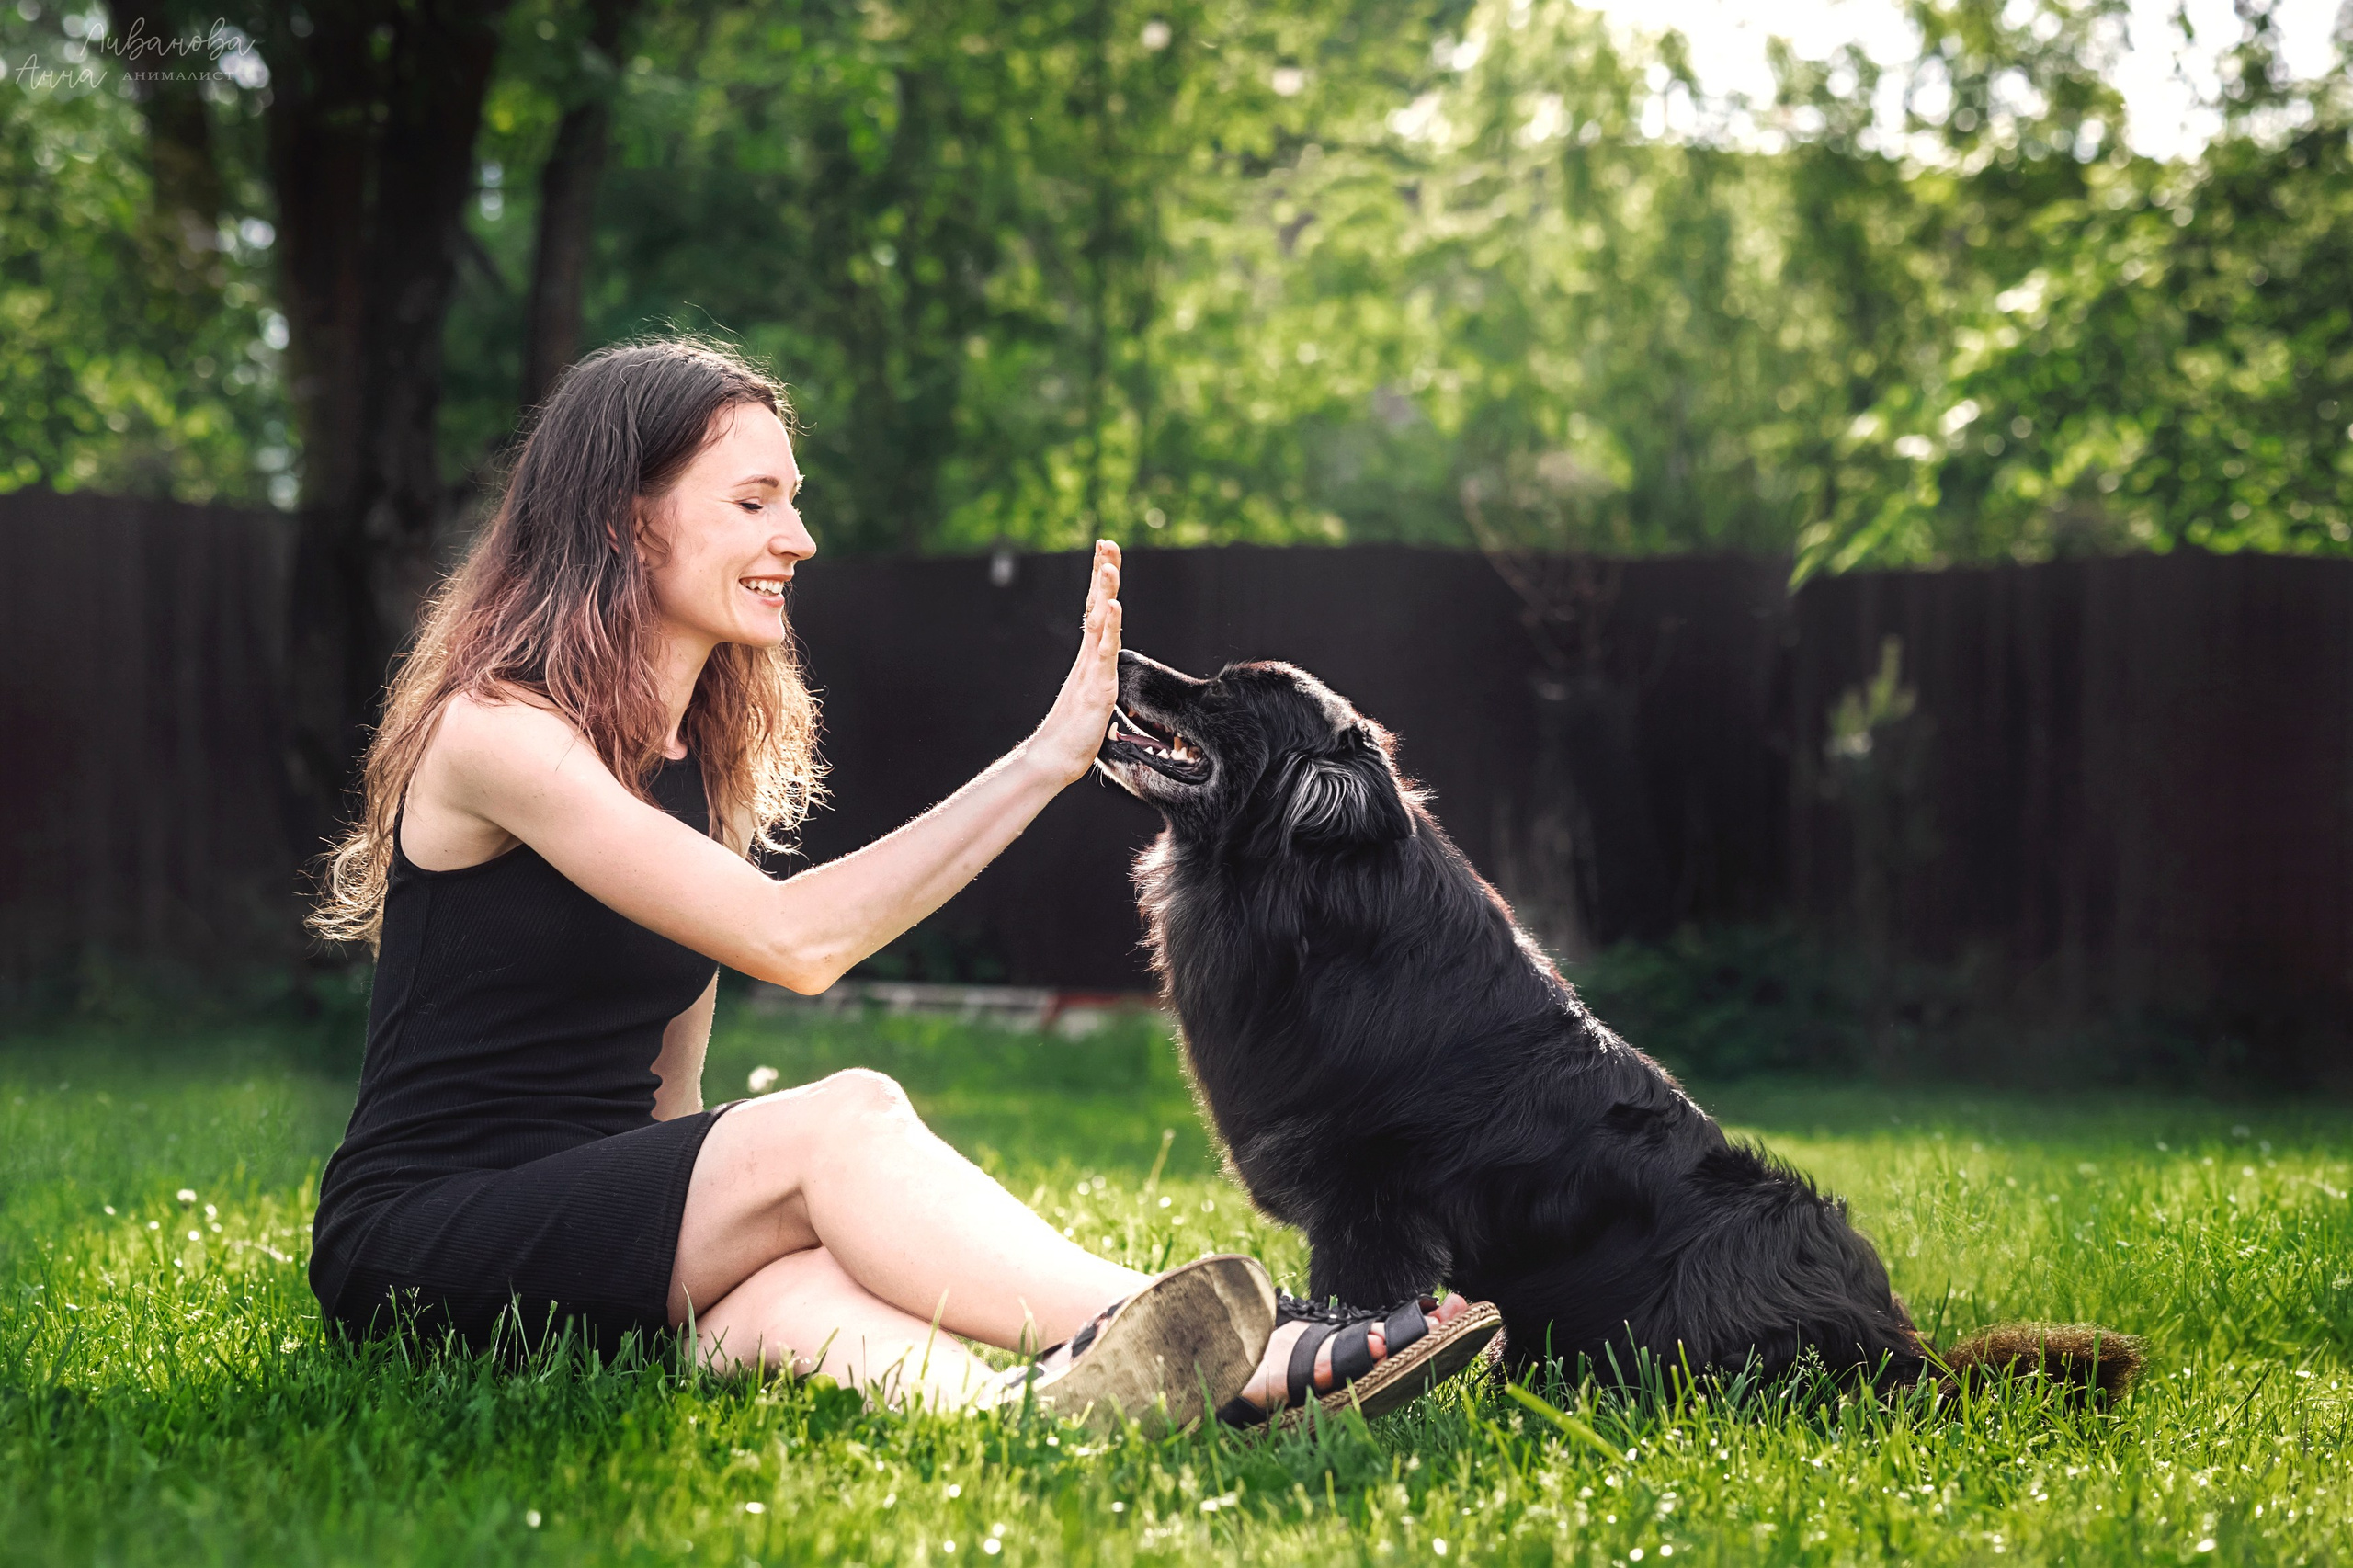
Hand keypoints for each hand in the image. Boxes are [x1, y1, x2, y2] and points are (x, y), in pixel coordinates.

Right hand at [1025, 540, 1123, 785]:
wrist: (1056, 757)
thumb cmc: (1075, 732)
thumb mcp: (1095, 698)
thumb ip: (1100, 682)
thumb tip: (1105, 680)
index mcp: (1092, 657)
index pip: (1098, 610)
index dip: (1102, 582)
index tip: (1105, 553)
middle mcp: (1090, 656)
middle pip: (1097, 605)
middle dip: (1102, 573)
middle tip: (1105, 543)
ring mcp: (1092, 668)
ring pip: (1101, 622)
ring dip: (1105, 591)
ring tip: (1108, 564)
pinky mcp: (1097, 685)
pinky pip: (1105, 651)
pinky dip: (1110, 626)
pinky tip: (1112, 606)